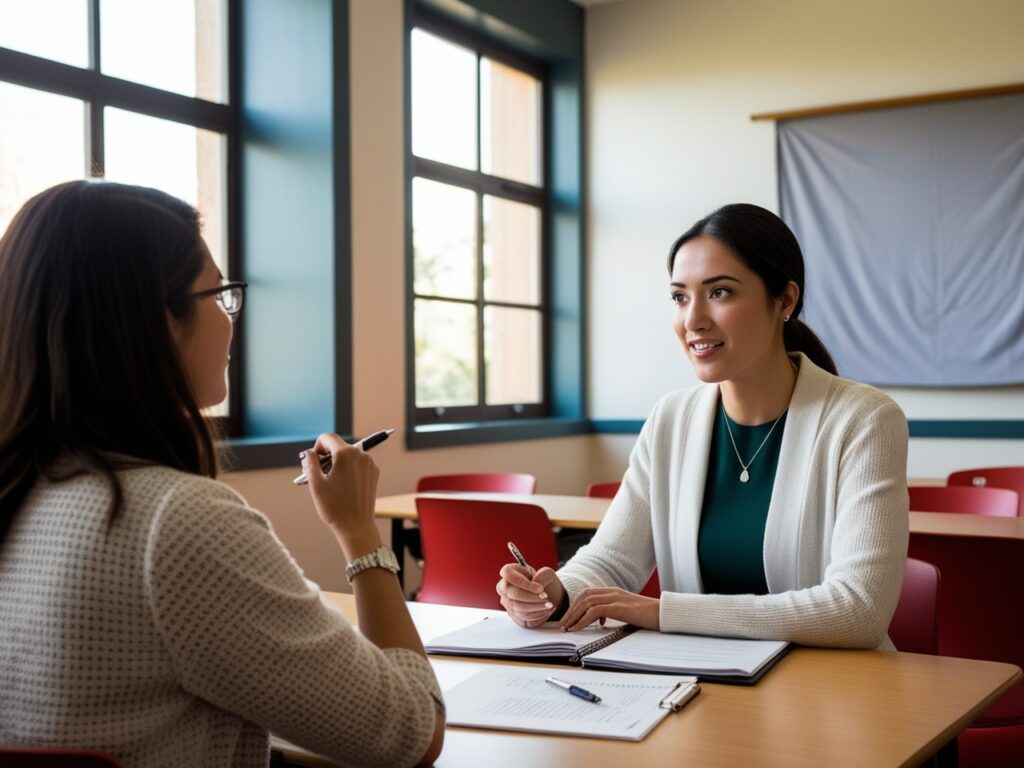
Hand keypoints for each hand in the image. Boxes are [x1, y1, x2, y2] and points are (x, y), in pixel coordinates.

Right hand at [301, 433, 380, 558]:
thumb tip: (308, 452)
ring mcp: (369, 464)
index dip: (316, 448)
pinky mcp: (373, 473)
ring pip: (348, 455)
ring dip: (336, 464)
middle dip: (325, 457)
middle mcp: (361, 455)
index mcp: (346, 454)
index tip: (312, 462)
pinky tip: (341, 486)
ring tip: (329, 483)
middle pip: (338, 446)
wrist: (356, 527)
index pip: (327, 438)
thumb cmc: (335, 507)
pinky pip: (357, 464)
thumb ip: (310, 463)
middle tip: (318, 475)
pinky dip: (347, 470)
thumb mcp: (316, 484)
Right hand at [496, 564, 564, 627]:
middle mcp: (504, 586)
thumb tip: (536, 582)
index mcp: (510, 571)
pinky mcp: (513, 614)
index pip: (508, 573)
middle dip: (532, 596)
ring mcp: (507, 601)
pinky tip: (546, 610)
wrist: (550, 597)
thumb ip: (542, 575)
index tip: (540, 588)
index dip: (523, 582)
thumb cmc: (545, 583)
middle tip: (545, 597)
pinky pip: (521, 617)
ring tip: (549, 604)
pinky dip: (536, 614)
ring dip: (536, 606)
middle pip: (512, 593)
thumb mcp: (548, 574)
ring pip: (517, 606)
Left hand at [559, 587, 659, 631]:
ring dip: (574, 615)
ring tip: (567, 628)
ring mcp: (615, 598)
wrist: (664, 614)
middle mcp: (612, 592)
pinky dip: (582, 620)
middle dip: (571, 610)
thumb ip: (612, 613)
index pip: (588, 593)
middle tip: (563, 624)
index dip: (576, 604)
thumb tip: (599, 621)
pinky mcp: (618, 607)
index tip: (569, 617)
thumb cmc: (648, 616)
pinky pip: (594, 611)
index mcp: (614, 592)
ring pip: (586, 602)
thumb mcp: (627, 612)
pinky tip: (577, 628)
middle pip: (584, 596)